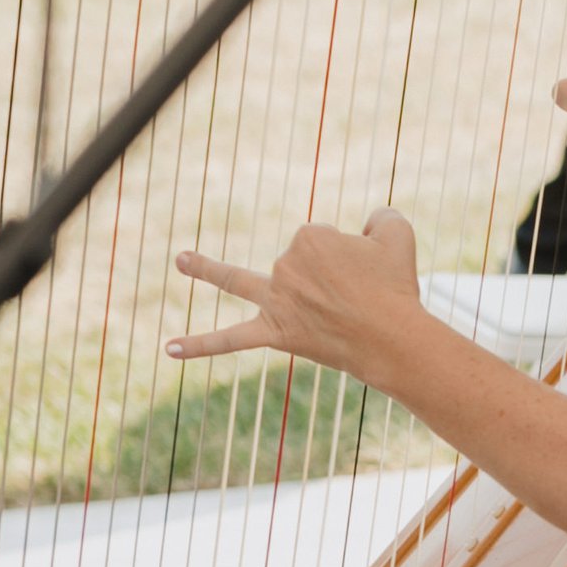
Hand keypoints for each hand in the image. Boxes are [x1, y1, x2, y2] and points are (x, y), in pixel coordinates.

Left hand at [168, 209, 419, 376]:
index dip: (348, 258)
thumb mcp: (398, 235)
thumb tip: (369, 221)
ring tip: (180, 260)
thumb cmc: (397, 287)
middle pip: (299, 264)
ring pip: (240, 281)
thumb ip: (381, 216)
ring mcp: (276, 301)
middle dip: (329, 280)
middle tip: (357, 301)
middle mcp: (286, 265)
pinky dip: (199, 346)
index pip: (320, 240)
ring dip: (206, 269)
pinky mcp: (275, 334)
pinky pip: (230, 340)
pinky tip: (168, 350)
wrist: (394, 339)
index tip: (367, 276)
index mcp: (310, 236)